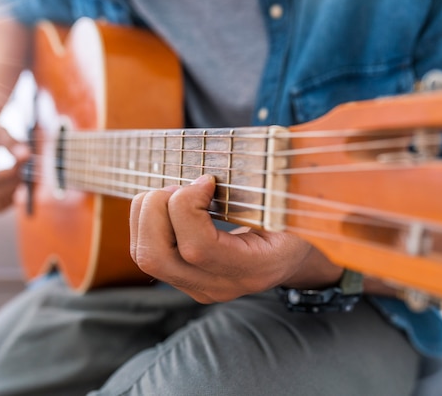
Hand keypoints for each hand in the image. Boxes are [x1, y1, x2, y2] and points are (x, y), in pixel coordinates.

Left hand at [129, 174, 338, 302]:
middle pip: (157, 257)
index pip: (198, 247)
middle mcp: (219, 285)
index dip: (188, 205)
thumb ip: (267, 187)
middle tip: (178, 187)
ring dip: (146, 215)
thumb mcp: (290, 204)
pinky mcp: (185, 279)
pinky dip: (146, 221)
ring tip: (171, 192)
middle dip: (155, 211)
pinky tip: (168, 204)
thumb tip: (232, 155)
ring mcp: (198, 286)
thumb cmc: (295, 222)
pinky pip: (147, 253)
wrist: (296, 259)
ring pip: (145, 257)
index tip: (206, 180)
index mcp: (253, 269)